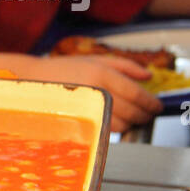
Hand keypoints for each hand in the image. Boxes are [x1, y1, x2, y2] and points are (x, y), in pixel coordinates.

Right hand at [27, 54, 161, 132]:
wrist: (32, 82)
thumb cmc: (64, 69)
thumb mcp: (95, 59)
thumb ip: (126, 66)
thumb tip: (149, 76)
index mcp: (102, 74)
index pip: (137, 94)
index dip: (152, 103)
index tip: (157, 107)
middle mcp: (96, 91)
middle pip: (133, 111)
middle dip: (145, 115)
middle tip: (148, 114)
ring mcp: (87, 109)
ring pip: (121, 124)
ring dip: (131, 124)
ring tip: (131, 118)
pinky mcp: (78, 122)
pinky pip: (106, 131)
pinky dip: (116, 129)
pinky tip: (115, 123)